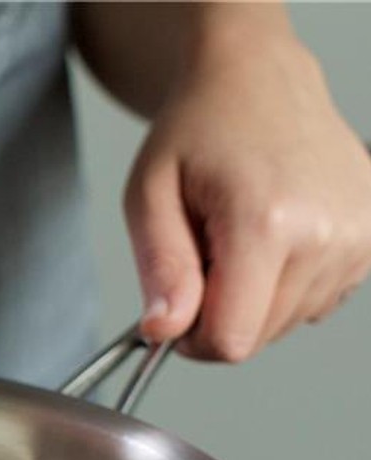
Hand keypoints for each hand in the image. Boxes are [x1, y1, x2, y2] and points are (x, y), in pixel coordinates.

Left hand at [124, 35, 370, 359]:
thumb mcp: (149, 198)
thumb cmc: (199, 131)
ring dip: (253, 297)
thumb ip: (160, 271)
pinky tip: (272, 237)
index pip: (232, 340)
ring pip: (290, 322)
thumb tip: (165, 331)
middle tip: (204, 256)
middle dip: (220, 314)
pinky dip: (286, 282)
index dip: (192, 340)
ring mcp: (359, 234)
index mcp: (268, 222)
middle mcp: (327, 231)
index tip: (178, 309)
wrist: (258, 81)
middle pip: (260, 336)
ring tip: (237, 236)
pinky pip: (318, 299)